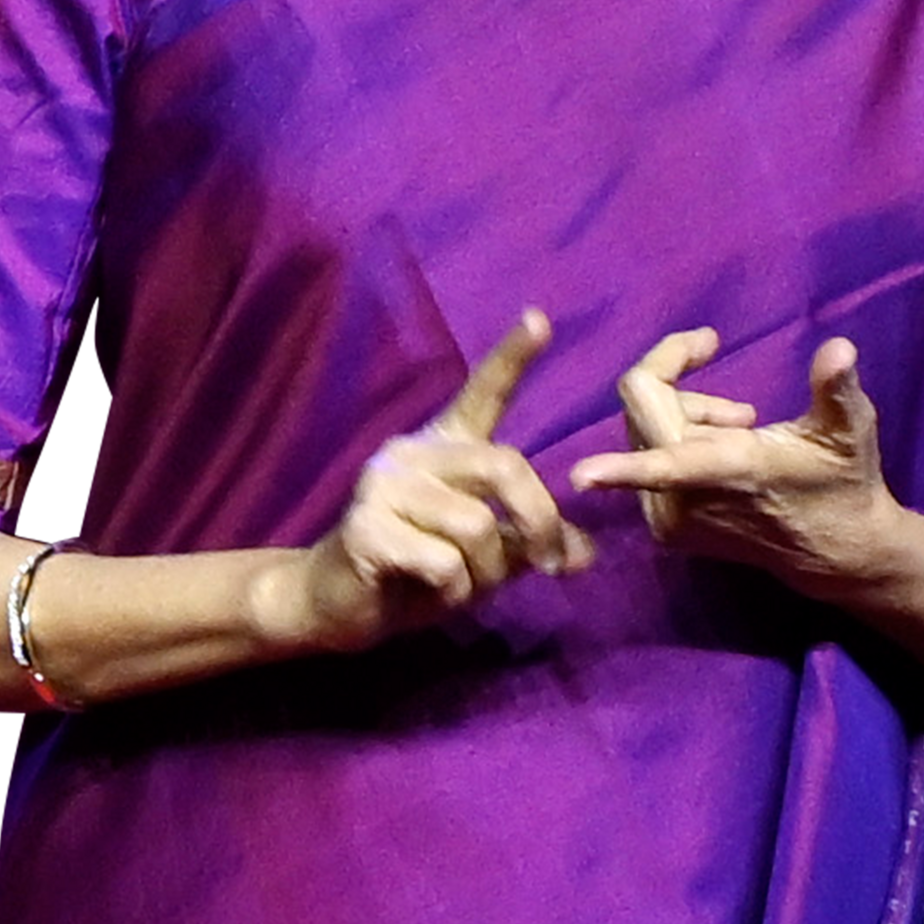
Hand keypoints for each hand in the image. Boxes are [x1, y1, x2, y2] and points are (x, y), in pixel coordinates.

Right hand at [283, 308, 594, 653]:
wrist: (339, 605)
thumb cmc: (416, 573)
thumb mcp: (485, 558)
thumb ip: (529, 544)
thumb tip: (584, 555)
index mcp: (446, 446)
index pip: (483, 392)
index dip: (512, 356)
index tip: (539, 317)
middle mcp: (414, 451)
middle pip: (503, 465)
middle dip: (538, 520)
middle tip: (551, 565)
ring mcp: (384, 484)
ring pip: (476, 525)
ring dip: (485, 574)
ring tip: (461, 586)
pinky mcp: (365, 526)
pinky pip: (443, 562)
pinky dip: (454, 591)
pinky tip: (431, 592)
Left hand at [568, 328, 909, 602]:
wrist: (834, 551)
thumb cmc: (844, 482)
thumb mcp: (850, 431)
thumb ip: (837, 390)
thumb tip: (840, 349)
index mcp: (724, 473)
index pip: (663, 463)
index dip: (619, 469)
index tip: (579, 478)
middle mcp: (686, 501)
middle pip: (642, 405)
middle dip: (679, 376)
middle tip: (730, 381)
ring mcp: (670, 519)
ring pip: (642, 426)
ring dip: (684, 410)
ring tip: (741, 422)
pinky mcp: (665, 529)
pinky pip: (644, 454)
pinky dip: (675, 436)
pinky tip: (722, 444)